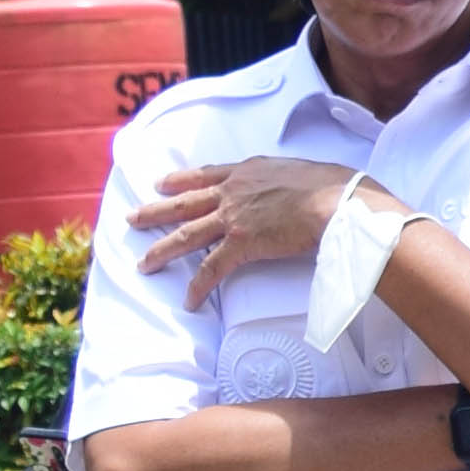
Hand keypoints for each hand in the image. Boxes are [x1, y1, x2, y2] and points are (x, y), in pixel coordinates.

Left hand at [135, 154, 395, 302]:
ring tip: (144, 264)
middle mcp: (233, 191)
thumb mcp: (302, 171)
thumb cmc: (332, 186)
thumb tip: (297, 189)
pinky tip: (189, 299)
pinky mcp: (241, 244)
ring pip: (187, 235)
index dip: (181, 180)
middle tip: (133, 218)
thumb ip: (287, 180)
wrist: (336, 201)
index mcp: (248, 171)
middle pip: (185, 203)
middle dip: (156, 211)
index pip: (206, 174)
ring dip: (163, 251)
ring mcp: (234, 217)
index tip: (162, 182)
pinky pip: (213, 268)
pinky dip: (199, 285)